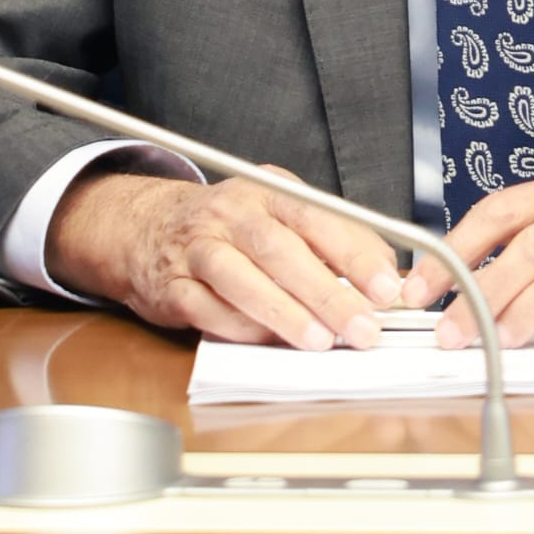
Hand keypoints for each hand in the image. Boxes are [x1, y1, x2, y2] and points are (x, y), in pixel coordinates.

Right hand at [45, 165, 401, 347]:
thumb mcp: (280, 214)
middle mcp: (232, 214)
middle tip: (362, 328)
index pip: (319, 218)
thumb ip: (332, 239)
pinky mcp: (172, 285)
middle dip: (327, 293)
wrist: (147, 227)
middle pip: (282, 251)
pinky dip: (240, 328)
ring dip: (284, 313)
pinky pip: (207, 310)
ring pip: (241, 279)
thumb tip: (385, 276)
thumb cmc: (230, 227)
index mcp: (268, 191)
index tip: (386, 287)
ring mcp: (198, 248)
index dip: (355, 254)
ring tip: (319, 341)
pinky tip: (267, 342)